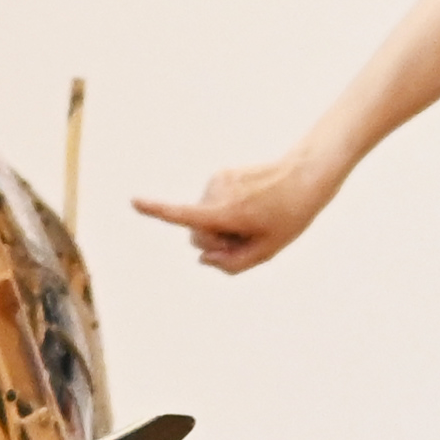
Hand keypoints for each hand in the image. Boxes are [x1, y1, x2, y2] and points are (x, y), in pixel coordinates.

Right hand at [131, 155, 335, 274]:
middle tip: (246, 240)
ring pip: (203, 216)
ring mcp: (218, 182)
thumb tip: (202, 258)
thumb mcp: (266, 250)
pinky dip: (225, 211)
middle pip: (196, 232)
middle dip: (214, 242)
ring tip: (254, 220)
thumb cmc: (289, 216)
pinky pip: (213, 204)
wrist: (305, 175)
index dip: (158, 212)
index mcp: (228, 213)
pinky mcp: (221, 176)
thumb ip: (231, 264)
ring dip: (222, 225)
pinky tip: (251, 208)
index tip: (133, 201)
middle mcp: (217, 194)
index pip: (187, 215)